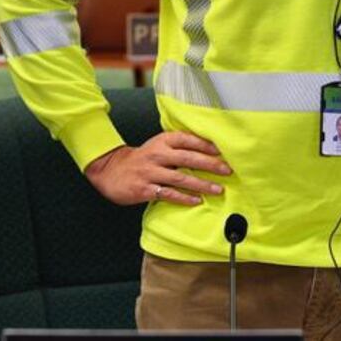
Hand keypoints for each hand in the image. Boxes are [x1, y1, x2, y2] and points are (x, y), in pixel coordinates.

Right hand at [84, 131, 230, 206]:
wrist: (112, 170)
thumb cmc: (142, 158)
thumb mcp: (158, 145)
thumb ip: (179, 146)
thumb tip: (209, 150)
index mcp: (163, 141)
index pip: (188, 139)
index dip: (207, 145)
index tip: (225, 151)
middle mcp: (158, 154)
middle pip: (189, 158)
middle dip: (210, 164)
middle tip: (228, 170)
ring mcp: (151, 171)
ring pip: (181, 178)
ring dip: (202, 184)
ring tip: (218, 189)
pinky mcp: (145, 188)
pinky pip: (168, 194)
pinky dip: (184, 198)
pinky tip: (196, 201)